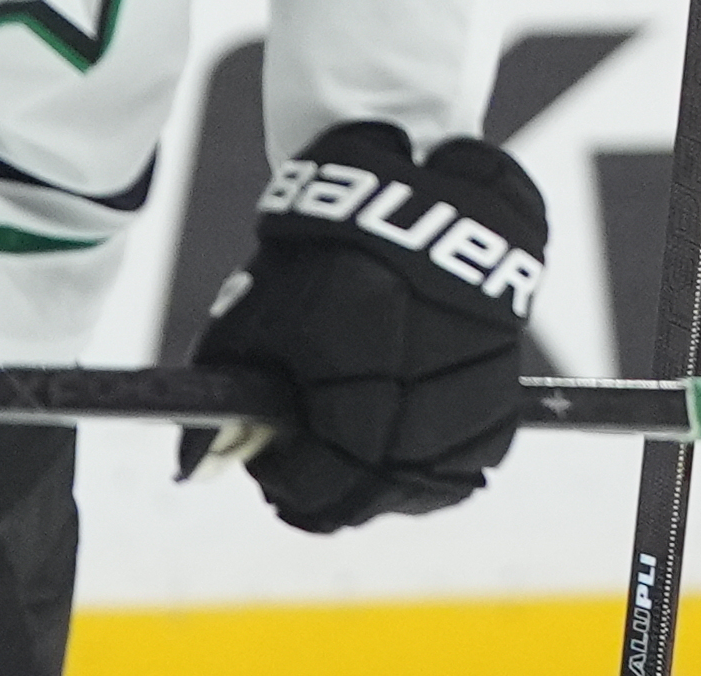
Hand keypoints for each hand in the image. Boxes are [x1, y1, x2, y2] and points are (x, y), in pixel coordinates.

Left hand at [180, 122, 545, 531]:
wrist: (413, 203)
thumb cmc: (318, 262)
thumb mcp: (254, 320)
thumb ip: (228, 398)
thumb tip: (197, 468)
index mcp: (357, 377)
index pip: (320, 478)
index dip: (286, 483)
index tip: (271, 466)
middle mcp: (422, 390)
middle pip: (377, 490)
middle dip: (333, 497)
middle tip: (307, 483)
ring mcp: (471, 386)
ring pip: (432, 481)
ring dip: (390, 491)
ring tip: (357, 473)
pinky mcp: (504, 379)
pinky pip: (476, 457)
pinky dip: (441, 470)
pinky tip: (410, 459)